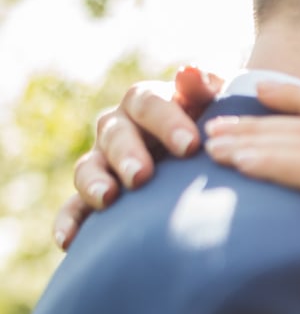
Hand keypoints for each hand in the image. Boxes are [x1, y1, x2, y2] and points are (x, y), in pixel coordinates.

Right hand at [53, 66, 221, 249]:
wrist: (210, 152)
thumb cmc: (215, 123)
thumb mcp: (217, 100)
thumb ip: (206, 86)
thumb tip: (190, 72)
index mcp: (147, 102)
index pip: (149, 104)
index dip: (167, 122)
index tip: (190, 145)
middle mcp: (120, 128)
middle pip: (115, 135)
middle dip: (128, 154)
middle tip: (142, 175)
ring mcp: (105, 161)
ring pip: (89, 167)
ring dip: (94, 182)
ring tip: (107, 198)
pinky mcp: (99, 194)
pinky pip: (76, 207)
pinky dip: (70, 222)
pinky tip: (68, 241)